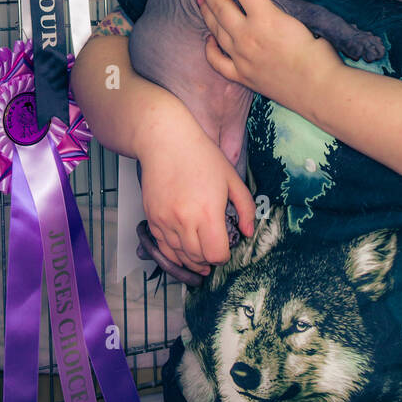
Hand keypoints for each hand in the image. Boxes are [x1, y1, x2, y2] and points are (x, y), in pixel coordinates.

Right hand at [138, 115, 255, 276]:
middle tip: (214, 251)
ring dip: (192, 259)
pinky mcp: (152, 218)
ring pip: (179, 256)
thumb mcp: (232, 179)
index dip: (224, 256)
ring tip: (201, 257)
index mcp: (208, 212)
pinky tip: (183, 250)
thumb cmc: (199, 155)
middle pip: (198, 258)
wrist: (165, 142)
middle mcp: (184, 220)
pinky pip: (163, 247)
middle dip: (209, 259)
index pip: (216, 254)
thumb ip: (246, 208)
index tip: (226, 249)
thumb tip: (248, 231)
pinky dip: (174, 253)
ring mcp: (165, 221)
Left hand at [196, 0, 341, 109]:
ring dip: (206, 12)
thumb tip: (268, 5)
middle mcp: (247, 36)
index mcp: (266, 18)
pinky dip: (209, 49)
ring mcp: (241, 57)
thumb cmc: (320, 54)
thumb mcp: (301, 21)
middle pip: (220, 6)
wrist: (320, 88)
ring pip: (215, 30)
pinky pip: (217, 61)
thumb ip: (279, 12)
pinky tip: (208, 40)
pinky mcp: (242, 76)